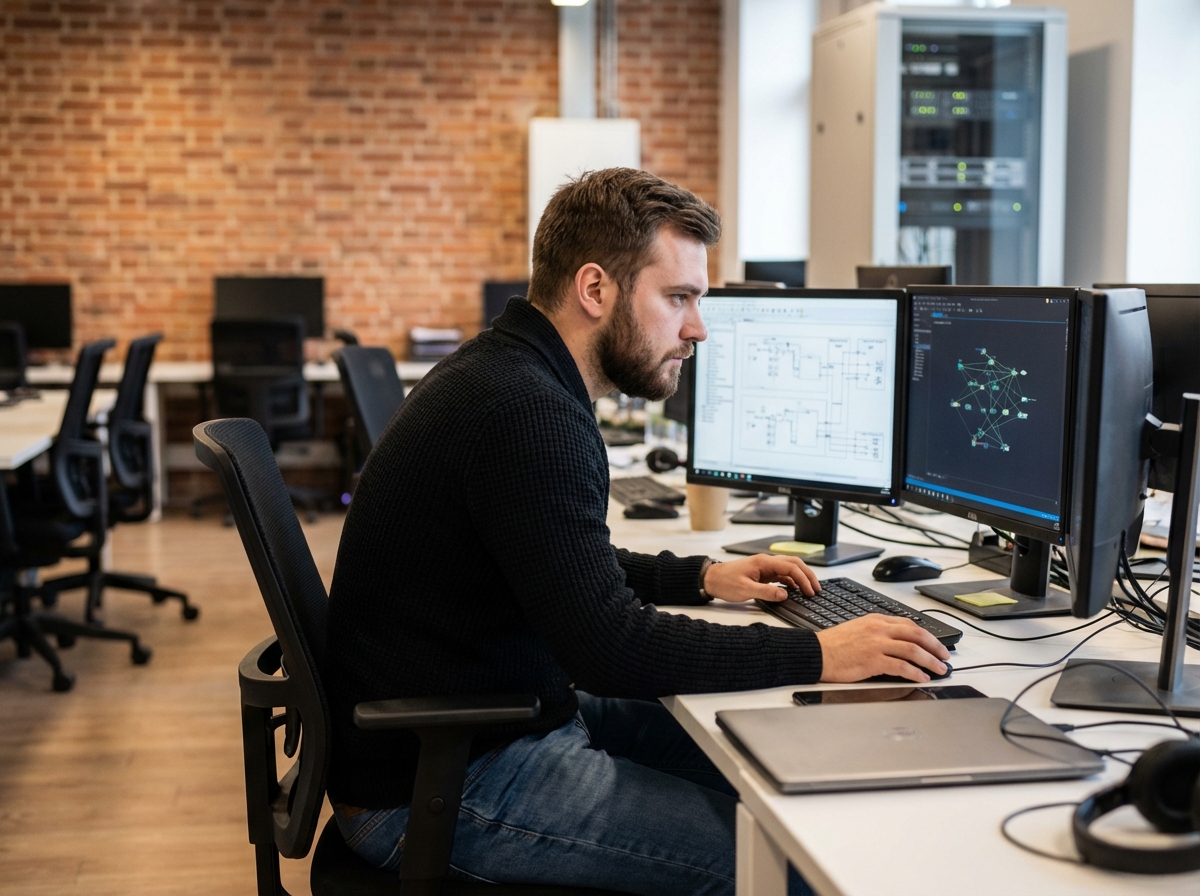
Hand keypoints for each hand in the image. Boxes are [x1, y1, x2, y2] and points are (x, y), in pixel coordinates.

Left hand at [703, 554, 819, 602]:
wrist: (710, 579)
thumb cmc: (724, 582)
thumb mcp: (745, 590)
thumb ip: (766, 592)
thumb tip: (785, 594)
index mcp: (763, 562)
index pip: (790, 567)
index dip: (803, 579)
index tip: (810, 591)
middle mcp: (766, 562)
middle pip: (794, 564)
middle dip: (807, 575)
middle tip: (816, 589)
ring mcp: (765, 567)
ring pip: (789, 569)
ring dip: (801, 578)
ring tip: (810, 590)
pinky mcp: (762, 574)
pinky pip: (781, 575)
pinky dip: (791, 581)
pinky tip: (795, 590)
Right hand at [815, 614, 950, 682]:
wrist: (816, 653)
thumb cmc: (832, 645)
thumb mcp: (856, 629)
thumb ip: (876, 632)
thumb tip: (896, 644)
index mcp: (874, 620)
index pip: (908, 624)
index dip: (926, 635)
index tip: (934, 644)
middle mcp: (878, 629)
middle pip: (916, 634)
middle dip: (935, 646)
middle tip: (945, 656)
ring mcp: (876, 644)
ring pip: (913, 650)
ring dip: (930, 661)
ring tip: (939, 669)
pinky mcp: (873, 660)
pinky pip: (901, 666)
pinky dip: (915, 673)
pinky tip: (922, 678)